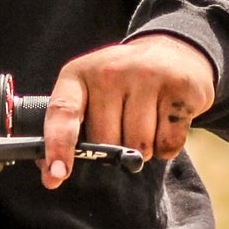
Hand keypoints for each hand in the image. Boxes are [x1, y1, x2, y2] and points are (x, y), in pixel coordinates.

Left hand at [40, 34, 215, 189]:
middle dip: (113, 149)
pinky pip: (168, 145)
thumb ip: (67, 129)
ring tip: (146, 120)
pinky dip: (167, 146)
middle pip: (106, 141)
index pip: (62, 111)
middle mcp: (109, 71)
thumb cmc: (121, 85)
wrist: (172, 53)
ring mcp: (146, 76)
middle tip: (122, 124)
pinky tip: (166, 121)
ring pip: (138, 147)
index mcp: (78, 74)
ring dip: (142, 149)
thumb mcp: (89, 93)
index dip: (57, 145)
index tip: (57, 175)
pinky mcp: (178, 88)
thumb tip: (50, 174)